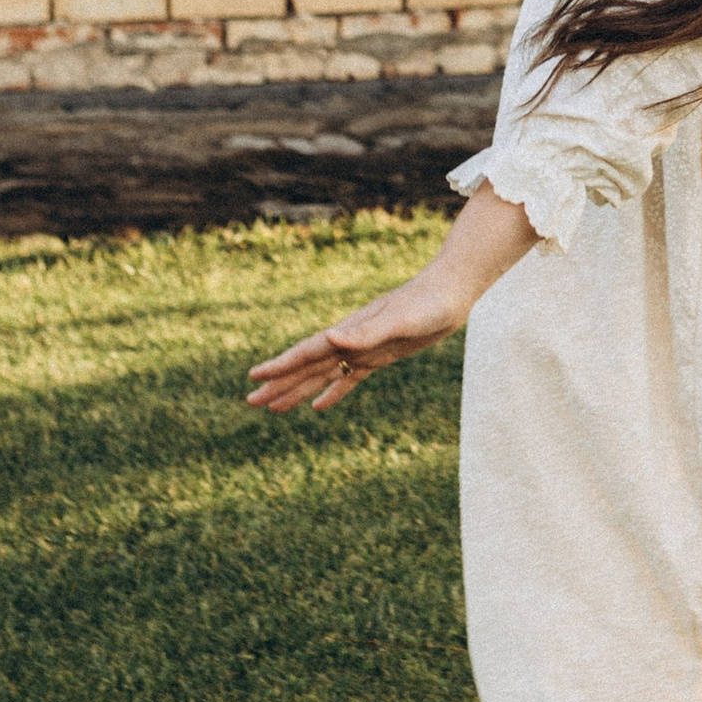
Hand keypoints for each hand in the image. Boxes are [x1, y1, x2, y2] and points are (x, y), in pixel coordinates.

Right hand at [246, 187, 537, 414]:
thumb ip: (366, 331)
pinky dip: (332, 393)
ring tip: (273, 409)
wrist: (450, 292)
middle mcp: (350, 340)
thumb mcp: (399, 319)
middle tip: (251, 401)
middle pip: (307, 367)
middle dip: (279, 384)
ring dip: (298, 391)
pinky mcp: (379, 356)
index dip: (280, 366)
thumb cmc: (427, 303)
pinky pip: (348, 379)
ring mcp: (363, 348)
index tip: (254, 377)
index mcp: (349, 332)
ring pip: (322, 375)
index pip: (307, 352)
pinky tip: (318, 407)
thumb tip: (330, 338)